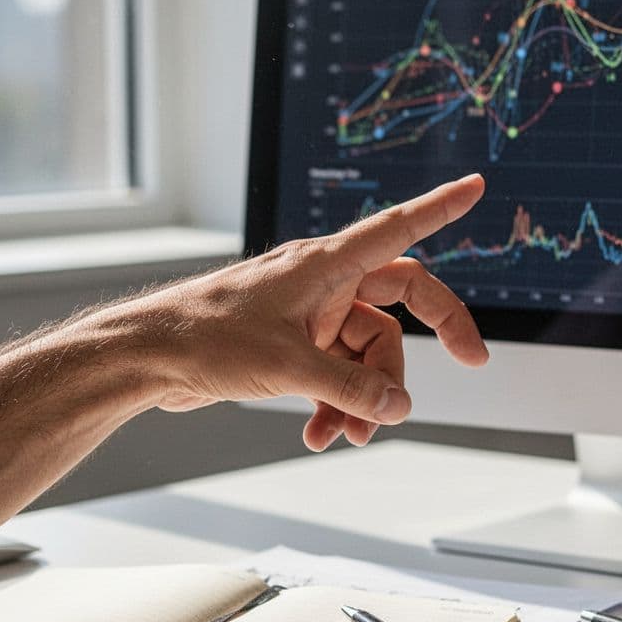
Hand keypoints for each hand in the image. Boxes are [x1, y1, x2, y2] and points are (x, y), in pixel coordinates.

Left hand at [142, 174, 488, 449]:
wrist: (146, 359)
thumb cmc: (202, 338)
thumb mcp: (287, 365)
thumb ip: (350, 389)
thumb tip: (399, 408)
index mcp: (326, 263)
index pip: (397, 227)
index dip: (440, 208)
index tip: (476, 187)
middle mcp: (324, 284)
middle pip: (399, 305)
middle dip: (423, 344)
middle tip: (471, 362)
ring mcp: (310, 316)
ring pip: (367, 354)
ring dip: (367, 396)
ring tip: (350, 433)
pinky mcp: (293, 345)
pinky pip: (338, 374)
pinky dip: (339, 404)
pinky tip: (323, 433)